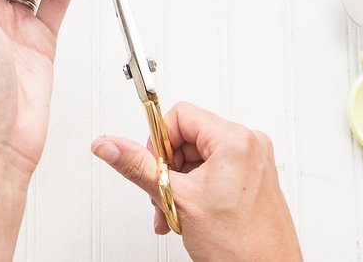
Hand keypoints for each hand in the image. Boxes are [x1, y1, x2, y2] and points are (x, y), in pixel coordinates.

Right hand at [91, 102, 301, 261]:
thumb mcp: (177, 200)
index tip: (155, 167)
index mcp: (235, 141)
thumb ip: (138, 167)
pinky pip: (214, 171)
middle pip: (189, 138)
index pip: (181, 116)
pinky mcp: (254, 178)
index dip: (160, 143)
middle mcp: (250, 145)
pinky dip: (196, 190)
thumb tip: (108, 145)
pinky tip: (188, 214)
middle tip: (162, 196)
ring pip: (199, 158)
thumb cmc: (239, 246)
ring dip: (179, 184)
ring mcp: (254, 163)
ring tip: (174, 212)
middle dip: (169, 170)